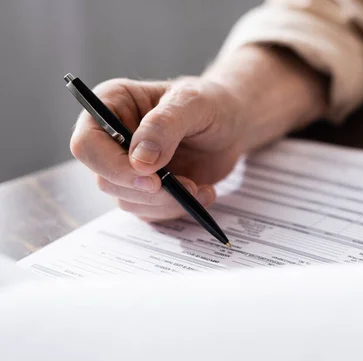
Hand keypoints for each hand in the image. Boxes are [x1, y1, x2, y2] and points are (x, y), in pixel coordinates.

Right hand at [70, 46, 326, 220]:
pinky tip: (202, 192)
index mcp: (111, 105)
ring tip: (200, 187)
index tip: (152, 178)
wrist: (232, 124)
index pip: (87, 144)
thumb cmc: (212, 104)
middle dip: (148, 191)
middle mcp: (111, 138)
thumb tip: (139, 163)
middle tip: (187, 186)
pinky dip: (177, 209)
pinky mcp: (145, 189)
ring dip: (167, 202)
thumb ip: (164, 127)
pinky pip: (149, 212)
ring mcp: (127, 166)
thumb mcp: (193, 104)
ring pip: (127, 201)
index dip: (112, 166)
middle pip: (105, 179)